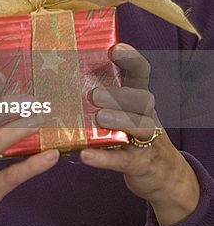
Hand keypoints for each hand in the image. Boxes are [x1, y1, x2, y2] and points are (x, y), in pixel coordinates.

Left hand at [80, 44, 199, 225]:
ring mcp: (147, 140)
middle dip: (121, 95)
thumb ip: (102, 99)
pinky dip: (105, 158)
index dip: (132, 60)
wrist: (164, 177)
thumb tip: (61, 81)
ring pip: (140, 126)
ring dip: (120, 120)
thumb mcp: (125, 115)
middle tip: (94, 95)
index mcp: (139, 100)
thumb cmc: (134, 138)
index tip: (116, 48)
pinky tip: (86, 154)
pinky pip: (123, 159)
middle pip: (142, 99)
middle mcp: (147, 116)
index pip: (141, 74)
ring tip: (99, 119)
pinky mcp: (140, 164)